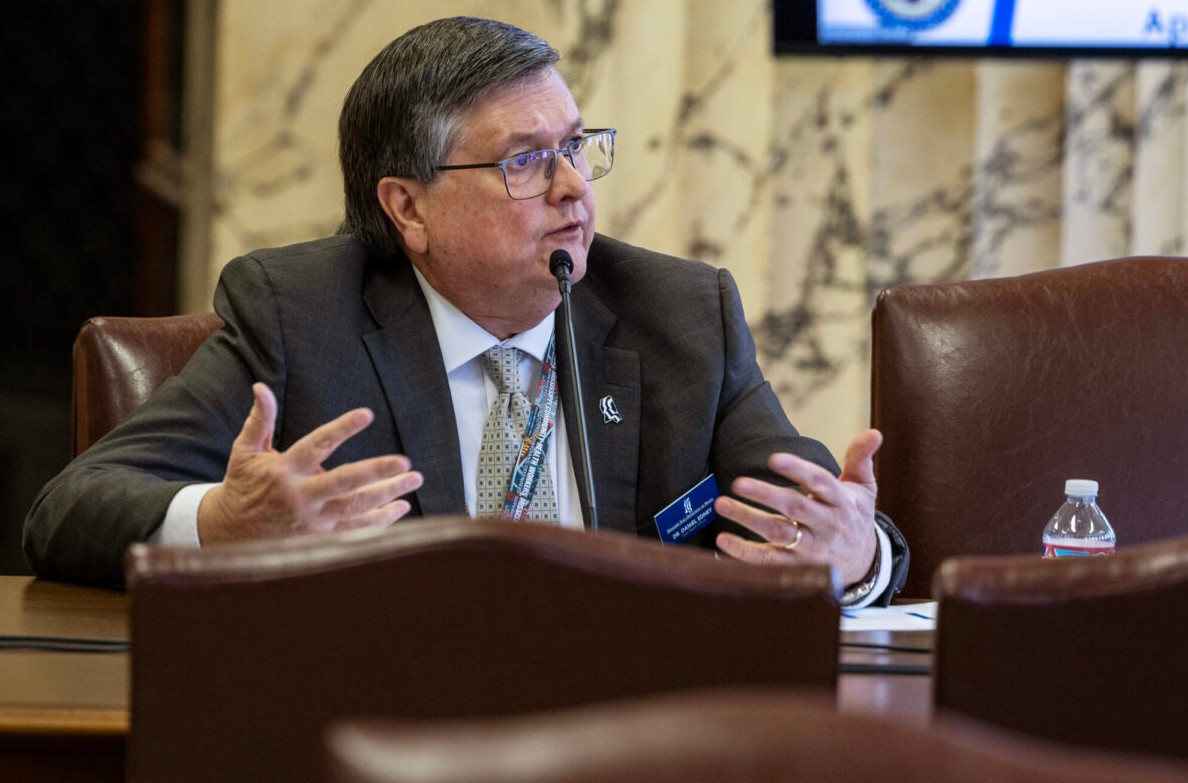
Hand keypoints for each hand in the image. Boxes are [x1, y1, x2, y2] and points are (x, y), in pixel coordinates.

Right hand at [197, 383, 423, 542]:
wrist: (229, 533)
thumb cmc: (243, 486)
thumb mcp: (245, 451)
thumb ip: (260, 420)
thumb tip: (260, 387)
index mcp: (284, 471)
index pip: (318, 445)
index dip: (342, 428)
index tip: (367, 414)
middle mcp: (301, 496)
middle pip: (344, 482)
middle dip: (376, 471)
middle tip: (404, 462)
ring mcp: (313, 520)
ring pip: (356, 507)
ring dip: (388, 494)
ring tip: (414, 479)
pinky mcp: (321, 537)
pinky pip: (356, 529)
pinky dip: (381, 520)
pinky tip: (402, 507)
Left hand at [713, 429, 881, 585]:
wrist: (864, 562)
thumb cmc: (854, 516)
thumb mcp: (864, 487)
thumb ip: (861, 458)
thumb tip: (874, 432)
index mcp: (840, 501)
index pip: (820, 482)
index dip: (798, 470)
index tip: (774, 458)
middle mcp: (826, 525)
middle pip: (794, 508)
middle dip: (765, 495)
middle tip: (738, 482)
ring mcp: (811, 548)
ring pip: (778, 533)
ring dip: (748, 519)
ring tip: (722, 505)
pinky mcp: (797, 566)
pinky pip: (769, 561)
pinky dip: (745, 554)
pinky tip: (723, 542)